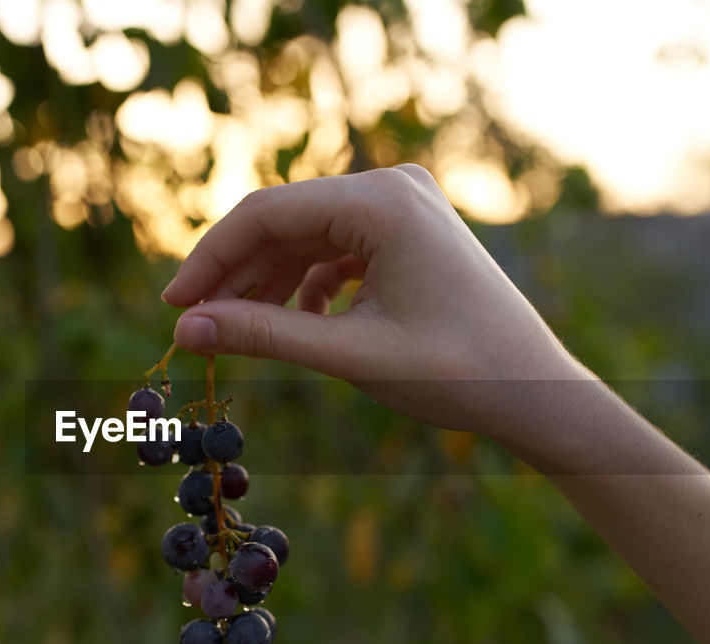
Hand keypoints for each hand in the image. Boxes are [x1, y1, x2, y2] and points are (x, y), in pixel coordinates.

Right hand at [162, 165, 587, 437]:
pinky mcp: (408, 231)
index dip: (210, 260)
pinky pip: (337, 248)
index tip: (173, 307)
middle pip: (284, 221)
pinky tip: (298, 325)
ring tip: (235, 331)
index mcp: (382, 202)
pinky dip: (307, 284)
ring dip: (267, 282)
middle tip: (193, 326)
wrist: (536, 391)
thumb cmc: (456, 373)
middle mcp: (392, 187)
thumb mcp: (349, 354)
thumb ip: (262, 335)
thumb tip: (185, 331)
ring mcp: (403, 206)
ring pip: (306, 236)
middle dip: (236, 274)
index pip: (268, 214)